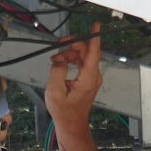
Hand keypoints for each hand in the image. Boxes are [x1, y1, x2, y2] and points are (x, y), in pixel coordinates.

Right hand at [46, 32, 103, 150]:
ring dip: (69, 53)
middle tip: (57, 45)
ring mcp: (92, 78)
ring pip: (83, 56)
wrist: (71, 124)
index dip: (94, 37)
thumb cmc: (64, 111)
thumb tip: (59, 57)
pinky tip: (60, 63)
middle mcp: (93, 76)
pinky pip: (81, 63)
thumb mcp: (54, 90)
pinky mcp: (88, 80)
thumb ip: (57, 70)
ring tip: (55, 59)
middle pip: (86, 51)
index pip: (93, 52)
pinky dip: (71, 60)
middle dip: (72, 45)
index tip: (96, 25)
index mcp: (88, 77)